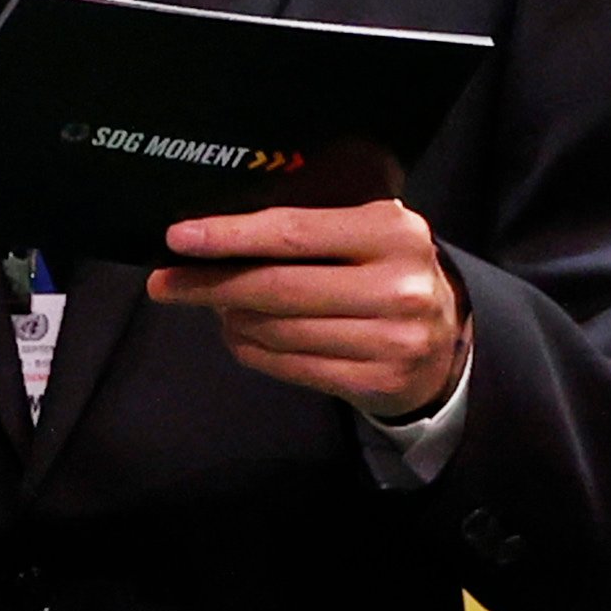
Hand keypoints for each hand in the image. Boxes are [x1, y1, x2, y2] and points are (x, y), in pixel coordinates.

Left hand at [148, 187, 468, 416]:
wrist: (444, 342)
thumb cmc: (388, 274)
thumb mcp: (368, 234)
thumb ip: (311, 228)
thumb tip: (217, 236)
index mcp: (393, 233)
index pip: (293, 232)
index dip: (230, 237)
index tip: (178, 238)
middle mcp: (398, 286)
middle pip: (278, 288)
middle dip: (212, 285)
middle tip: (166, 283)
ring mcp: (390, 340)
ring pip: (278, 331)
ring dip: (231, 320)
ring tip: (215, 308)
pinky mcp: (376, 382)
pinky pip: (291, 367)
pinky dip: (254, 351)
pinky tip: (241, 336)